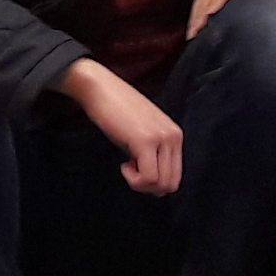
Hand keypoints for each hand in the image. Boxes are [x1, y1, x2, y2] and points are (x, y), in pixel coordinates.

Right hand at [60, 59, 182, 195]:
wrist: (100, 88)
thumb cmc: (115, 110)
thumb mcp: (142, 133)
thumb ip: (153, 153)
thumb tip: (152, 183)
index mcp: (174, 134)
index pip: (175, 175)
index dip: (154, 182)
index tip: (137, 170)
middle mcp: (173, 136)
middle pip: (171, 183)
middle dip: (148, 187)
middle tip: (131, 173)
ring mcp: (161, 138)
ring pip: (161, 184)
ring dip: (141, 184)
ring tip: (127, 168)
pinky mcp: (145, 140)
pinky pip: (148, 177)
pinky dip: (134, 179)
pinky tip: (124, 165)